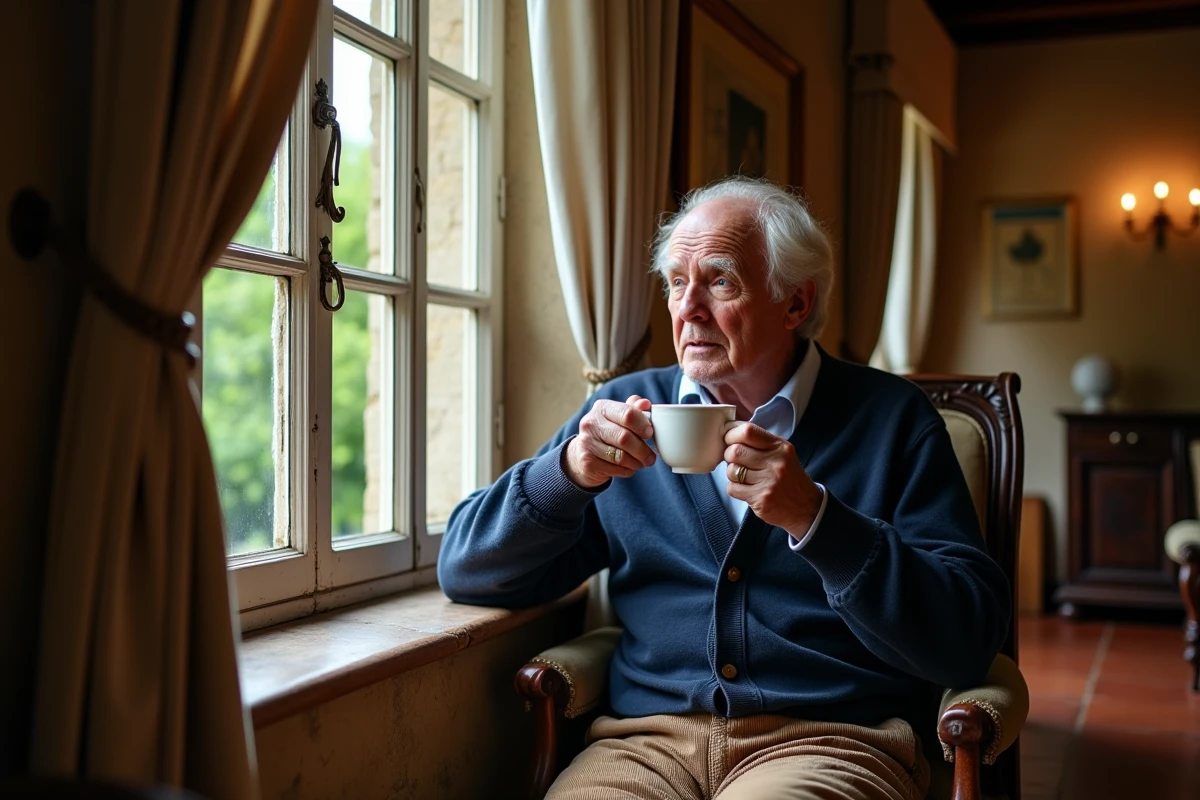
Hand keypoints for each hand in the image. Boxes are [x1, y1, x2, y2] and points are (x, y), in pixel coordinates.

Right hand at [564, 395, 655, 487]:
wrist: (582, 454)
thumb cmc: (608, 433)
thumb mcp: (619, 418)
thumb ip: (634, 409)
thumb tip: (645, 404)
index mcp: (602, 408)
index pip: (628, 414)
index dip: (643, 425)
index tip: (650, 433)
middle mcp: (591, 423)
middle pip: (625, 438)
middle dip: (643, 450)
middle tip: (651, 456)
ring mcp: (587, 443)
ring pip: (621, 456)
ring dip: (637, 462)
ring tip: (641, 463)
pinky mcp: (587, 462)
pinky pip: (615, 469)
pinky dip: (627, 470)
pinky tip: (628, 468)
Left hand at [723, 422, 822, 539]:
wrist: (806, 507)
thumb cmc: (790, 478)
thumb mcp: (783, 454)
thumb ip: (760, 443)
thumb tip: (730, 435)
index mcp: (780, 447)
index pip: (748, 432)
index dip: (732, 435)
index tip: (730, 440)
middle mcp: (776, 463)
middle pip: (735, 451)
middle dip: (729, 456)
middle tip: (736, 461)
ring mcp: (768, 482)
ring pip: (731, 471)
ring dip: (732, 474)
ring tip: (744, 477)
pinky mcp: (761, 499)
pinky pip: (732, 488)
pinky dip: (735, 489)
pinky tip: (747, 489)